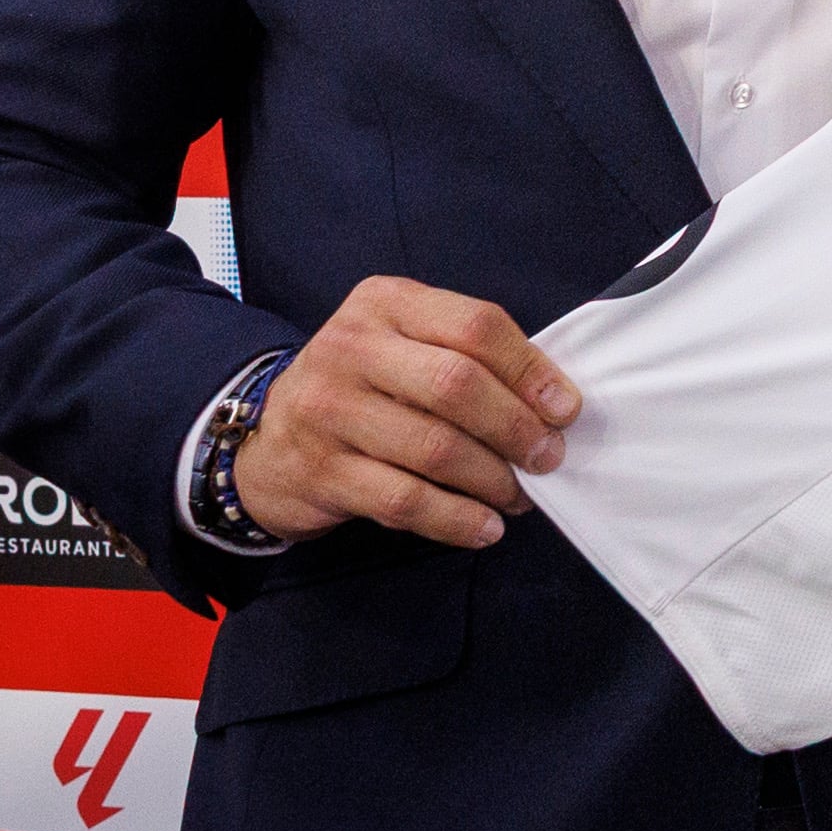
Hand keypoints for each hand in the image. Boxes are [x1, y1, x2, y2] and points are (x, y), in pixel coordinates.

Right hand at [235, 276, 581, 549]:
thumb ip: (469, 357)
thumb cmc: (364, 387)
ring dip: (493, 479)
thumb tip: (553, 405)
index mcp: (386, 303)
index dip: (531, 370)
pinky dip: (457, 519)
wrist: (265, 439)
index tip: (566, 410)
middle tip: (548, 457)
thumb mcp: (406, 343)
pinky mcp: (320, 470)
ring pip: (435, 448)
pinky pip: (405, 500)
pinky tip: (485, 527)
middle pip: (457, 385)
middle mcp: (351, 348)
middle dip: (517, 428)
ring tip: (520, 495)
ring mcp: (329, 410)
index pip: (476, 326)